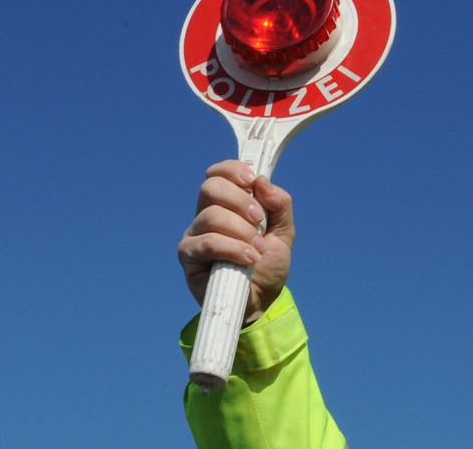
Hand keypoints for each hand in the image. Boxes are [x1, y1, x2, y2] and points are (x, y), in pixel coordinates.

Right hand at [177, 160, 295, 322]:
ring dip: (241, 231)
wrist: (260, 303)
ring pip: (211, 216)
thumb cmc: (267, 267)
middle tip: (259, 221)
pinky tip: (249, 260)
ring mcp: (194, 235)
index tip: (252, 180)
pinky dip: (233, 249)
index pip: (217, 174)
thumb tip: (263, 182)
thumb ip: (280, 205)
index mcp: (225, 205)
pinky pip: (207, 243)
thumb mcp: (284, 234)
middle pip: (210, 188)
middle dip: (240, 201)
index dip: (232, 170)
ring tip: (258, 250)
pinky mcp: (188, 256)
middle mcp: (204, 216)